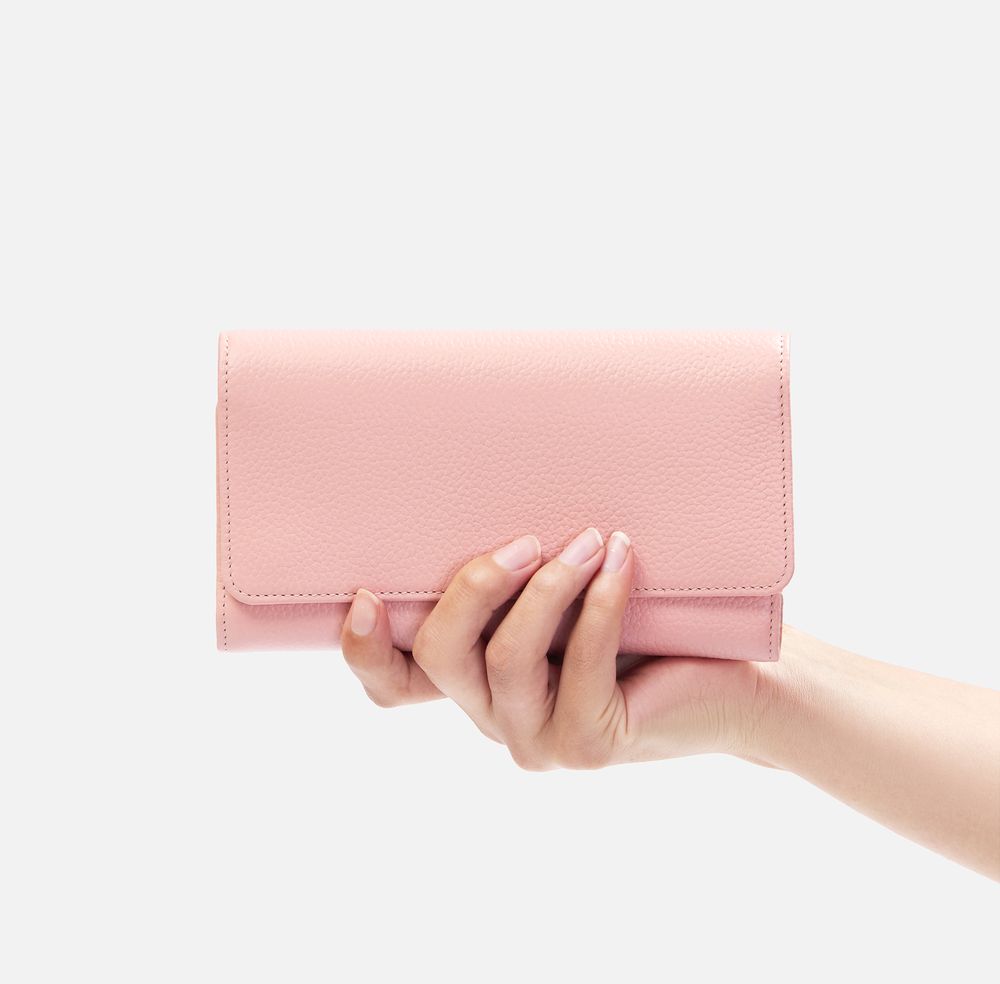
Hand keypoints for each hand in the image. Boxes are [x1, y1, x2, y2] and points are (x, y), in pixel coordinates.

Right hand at [341, 529, 760, 769]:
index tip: (364, 594)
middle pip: (439, 655)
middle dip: (474, 585)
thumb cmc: (644, 624)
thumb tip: (496, 497)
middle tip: (526, 540)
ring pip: (506, 658)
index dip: (365, 650)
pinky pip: (580, 664)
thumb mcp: (565, 592)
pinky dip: (599, 604)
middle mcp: (492, 716)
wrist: (731, 680)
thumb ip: (522, 575)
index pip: (395, 684)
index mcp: (474, 681)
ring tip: (589, 539)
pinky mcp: (587, 744)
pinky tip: (620, 558)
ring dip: (548, 587)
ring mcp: (536, 740)